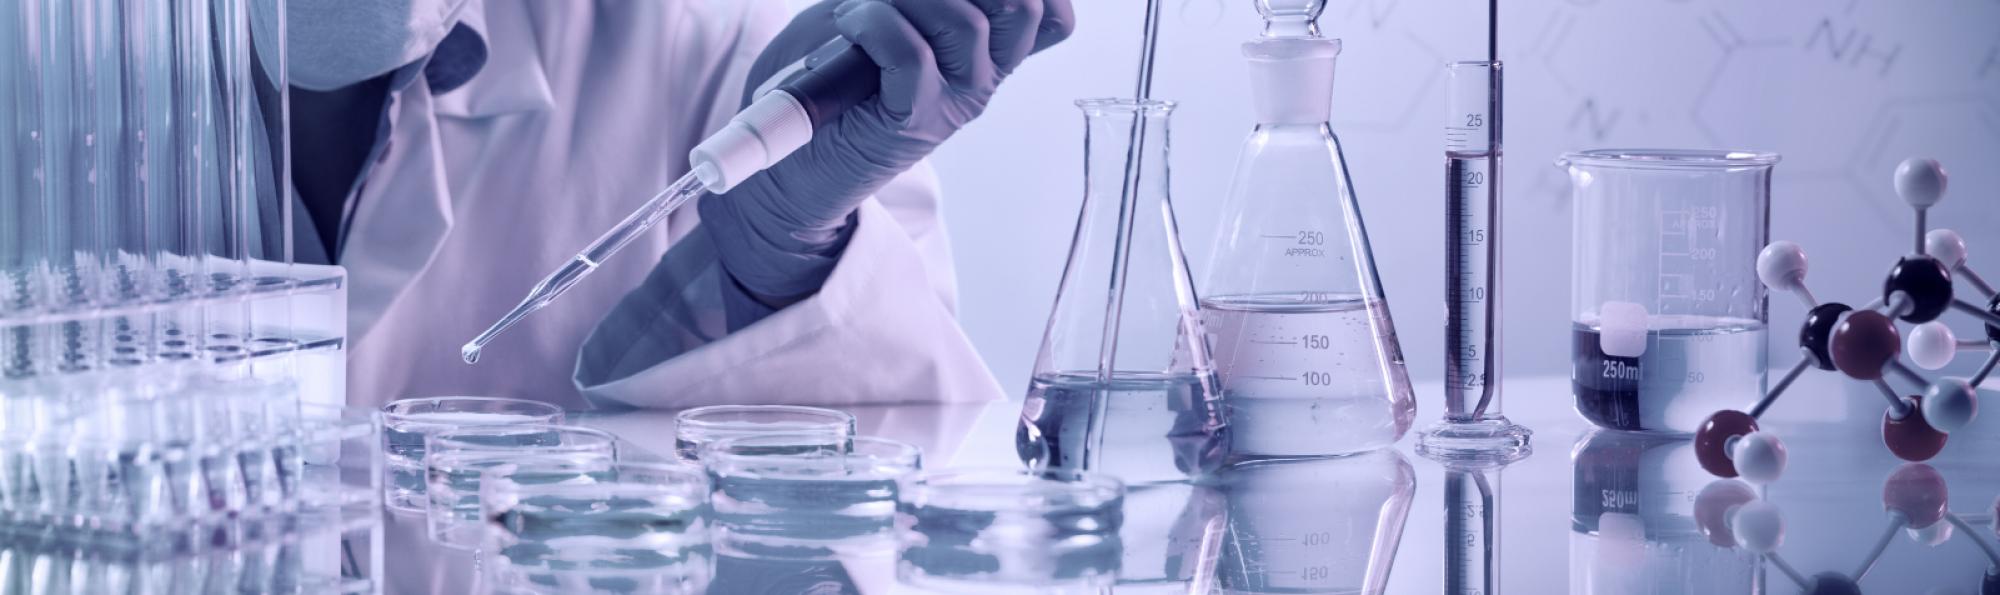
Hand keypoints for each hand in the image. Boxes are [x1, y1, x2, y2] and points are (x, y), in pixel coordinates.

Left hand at [700, 0, 1074, 303]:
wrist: (788, 168)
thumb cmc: (828, 81)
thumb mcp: (880, 17)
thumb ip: (911, 0)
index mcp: (986, 56)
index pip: (1052, 16)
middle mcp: (982, 81)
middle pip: (1022, 6)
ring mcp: (952, 104)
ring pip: (965, 23)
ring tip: (859, 10)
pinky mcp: (912, 122)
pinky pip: (911, 54)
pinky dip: (874, 24)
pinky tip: (848, 26)